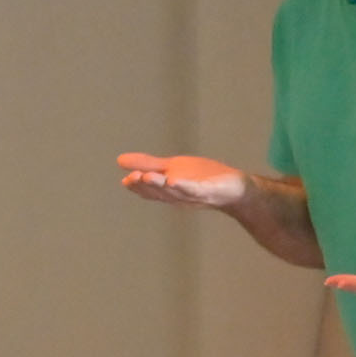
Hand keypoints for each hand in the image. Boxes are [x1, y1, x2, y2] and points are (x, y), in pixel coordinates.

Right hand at [118, 154, 249, 208]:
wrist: (237, 188)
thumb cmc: (204, 178)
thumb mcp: (172, 167)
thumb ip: (148, 164)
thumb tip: (119, 161)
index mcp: (168, 191)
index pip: (150, 190)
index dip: (138, 187)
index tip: (126, 181)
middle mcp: (179, 195)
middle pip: (160, 192)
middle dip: (146, 186)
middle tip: (133, 178)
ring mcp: (195, 194)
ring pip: (174, 191)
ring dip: (160, 185)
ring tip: (148, 176)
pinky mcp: (210, 190)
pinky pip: (195, 189)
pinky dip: (184, 186)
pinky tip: (174, 180)